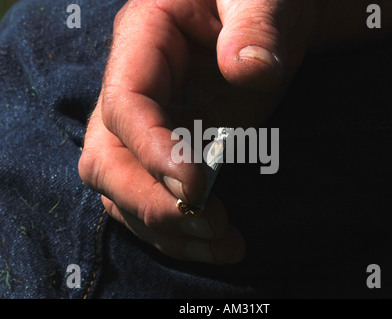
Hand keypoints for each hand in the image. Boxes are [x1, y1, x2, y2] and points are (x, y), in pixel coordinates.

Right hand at [78, 0, 315, 263]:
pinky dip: (180, 231)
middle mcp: (135, 89)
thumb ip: (255, 27)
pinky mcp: (170, 152)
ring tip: (223, 244)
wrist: (271, 17)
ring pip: (125, 191)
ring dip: (167, 229)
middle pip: (108, 160)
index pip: (126, 105)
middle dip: (151, 202)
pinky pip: (154, 199)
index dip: (153, 151)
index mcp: (145, 40)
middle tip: (209, 223)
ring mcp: (150, 126)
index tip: (198, 185)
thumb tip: (249, 73)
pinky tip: (219, 243)